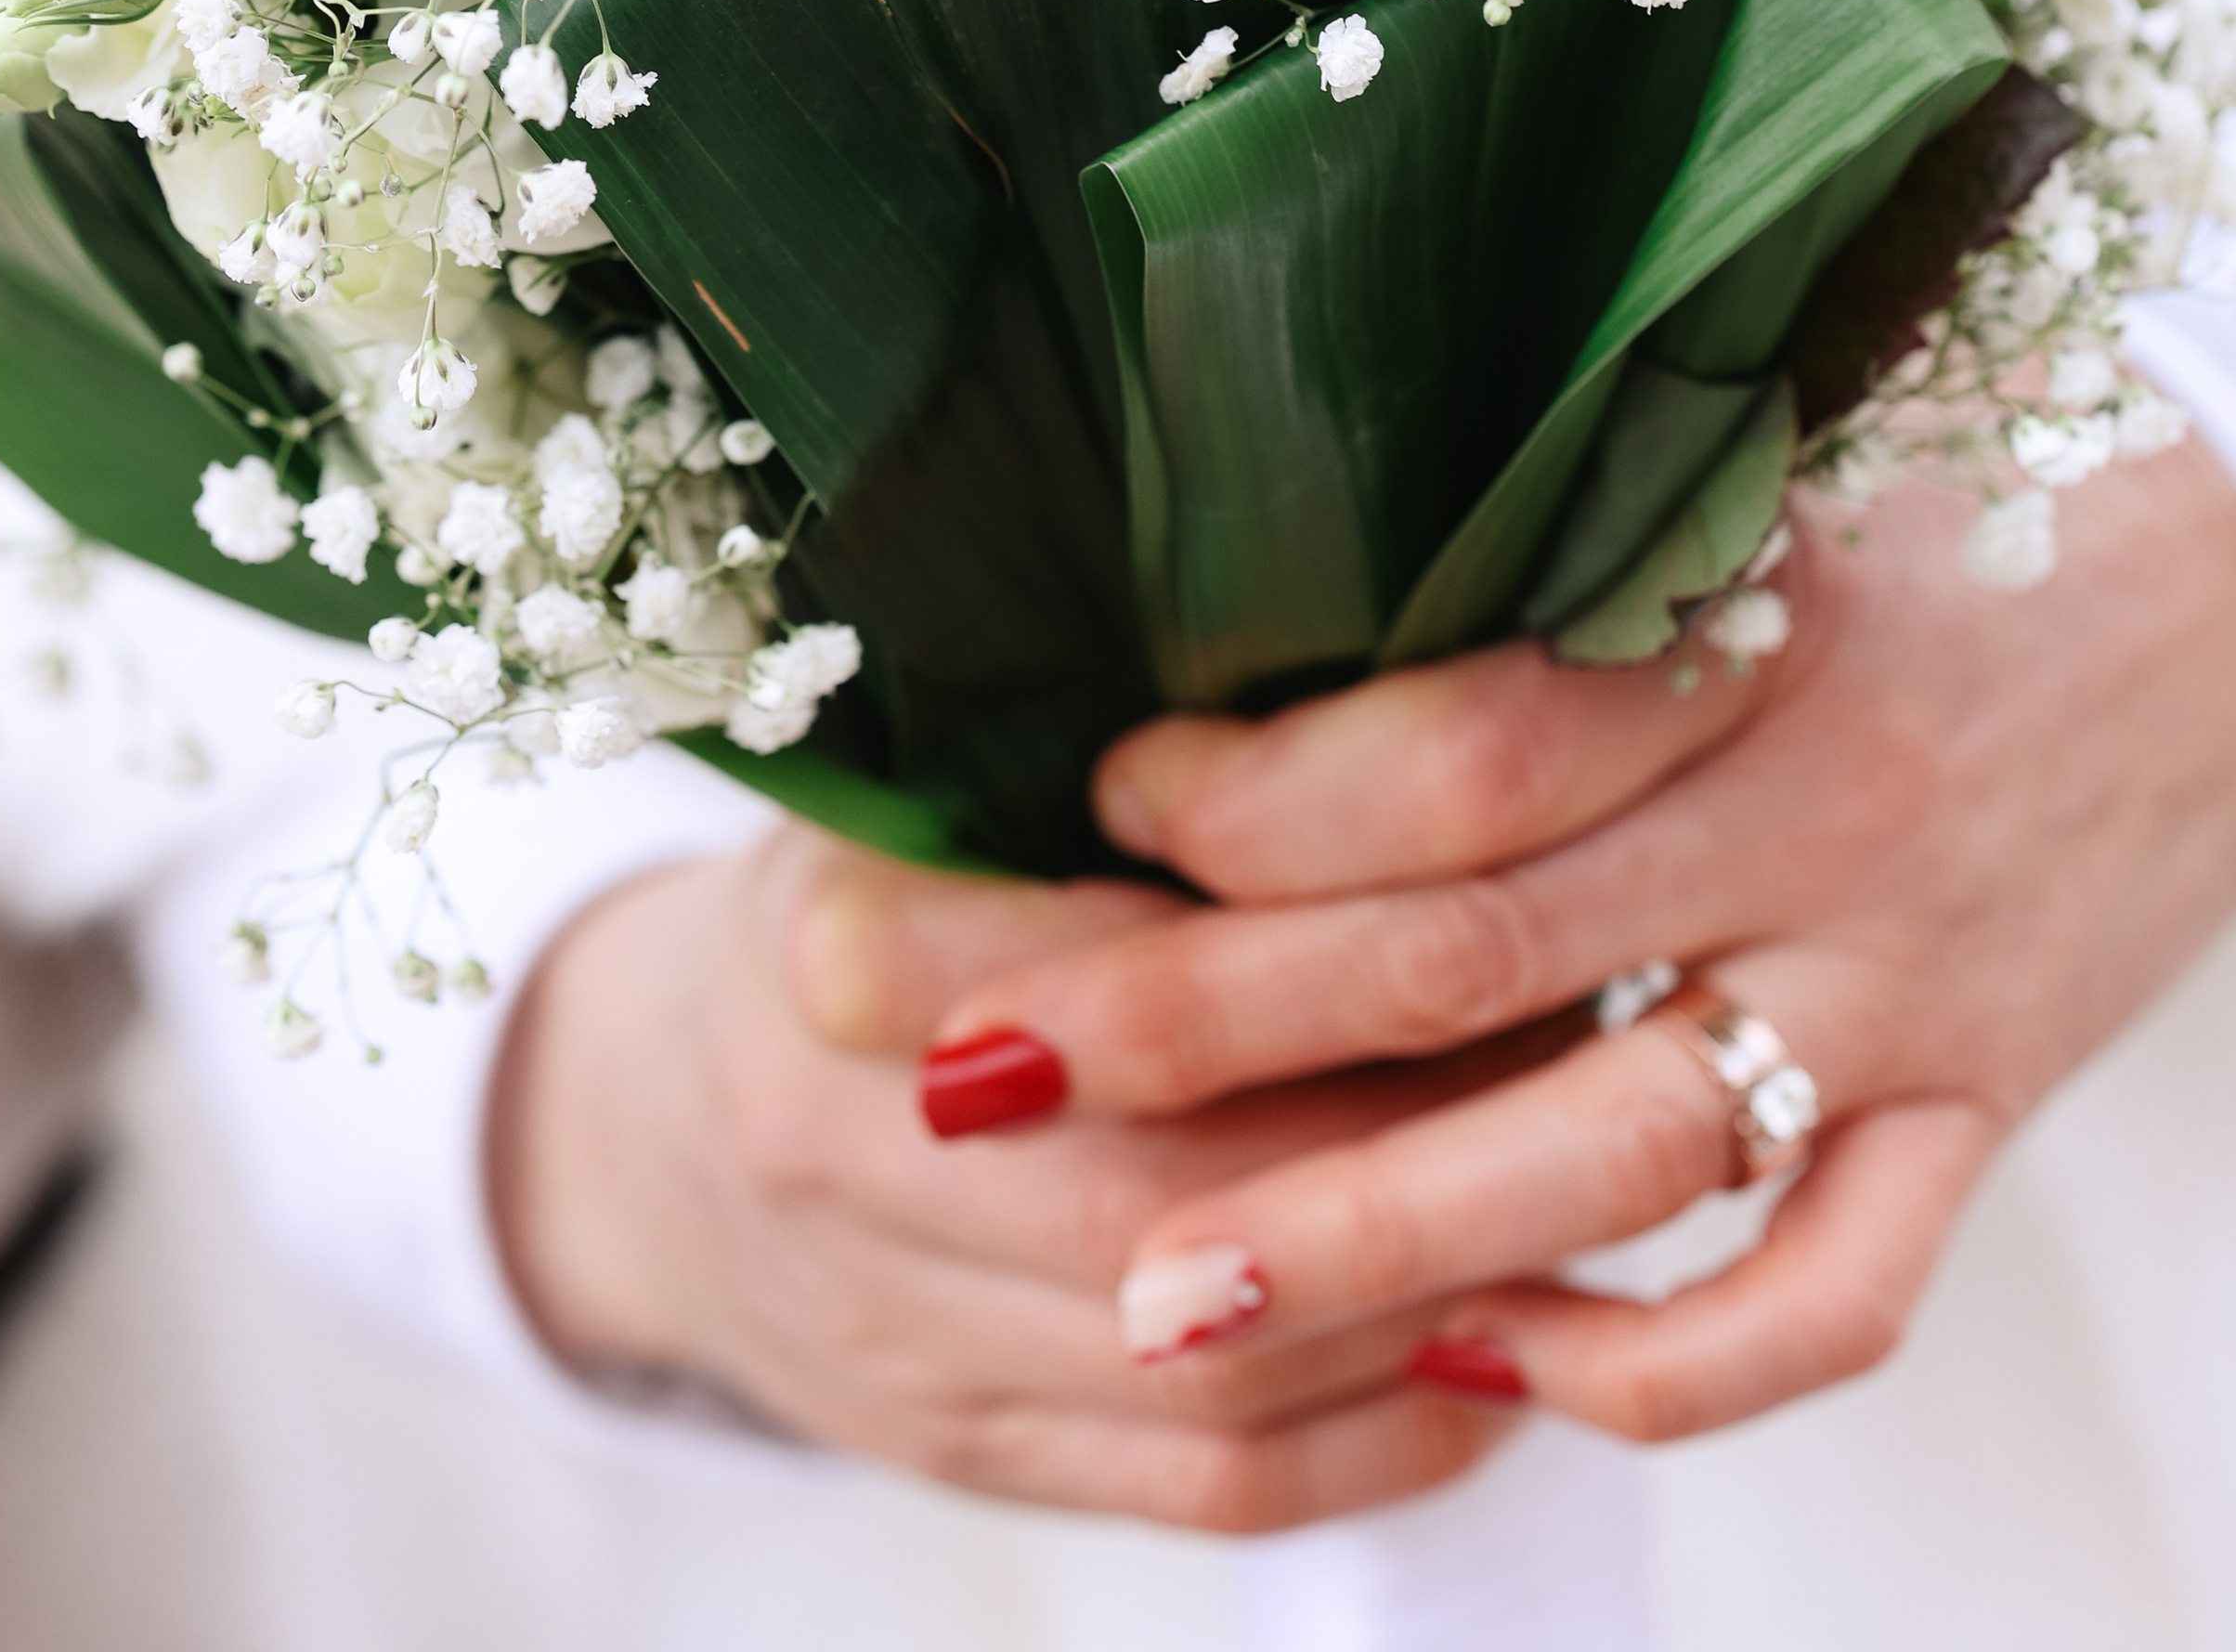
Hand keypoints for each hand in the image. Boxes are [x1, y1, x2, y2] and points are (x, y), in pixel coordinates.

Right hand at [484, 817, 1529, 1526]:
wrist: (650, 1118)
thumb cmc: (854, 895)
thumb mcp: (925, 777)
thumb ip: (1115, 774)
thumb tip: (1399, 750)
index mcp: (834, 937)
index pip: (1121, 978)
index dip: (1328, 961)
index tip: (1496, 906)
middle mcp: (836, 1147)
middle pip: (1173, 1190)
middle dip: (1403, 1149)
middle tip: (1585, 1067)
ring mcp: (889, 1328)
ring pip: (1207, 1364)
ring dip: (1418, 1306)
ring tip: (1578, 1215)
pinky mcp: (955, 1454)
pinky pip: (1201, 1486)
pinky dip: (1373, 1441)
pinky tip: (1495, 1367)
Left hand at [923, 436, 2235, 1438]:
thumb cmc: (1958, 518)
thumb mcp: (1765, 479)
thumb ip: (1554, 555)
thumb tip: (1266, 622)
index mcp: (1746, 620)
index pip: (1460, 743)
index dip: (1254, 794)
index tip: (1089, 802)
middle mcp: (1818, 812)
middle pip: (1469, 950)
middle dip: (1199, 1027)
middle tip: (973, 1073)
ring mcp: (1908, 991)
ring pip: (1610, 1153)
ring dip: (1365, 1236)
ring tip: (1153, 1296)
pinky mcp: (1986, 1118)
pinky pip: (1829, 1297)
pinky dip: (1656, 1358)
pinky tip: (1489, 1368)